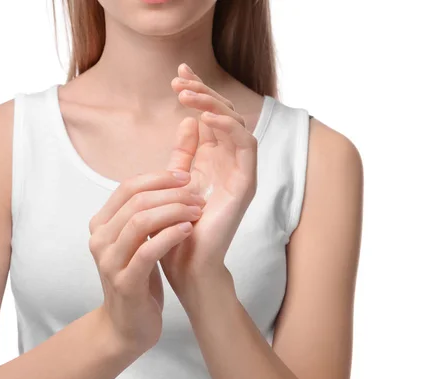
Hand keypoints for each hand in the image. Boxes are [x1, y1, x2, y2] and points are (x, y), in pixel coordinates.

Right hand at [88, 169, 205, 351]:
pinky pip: (148, 251)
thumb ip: (141, 214)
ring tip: (197, 211)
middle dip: (172, 194)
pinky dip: (171, 236)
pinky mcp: (124, 282)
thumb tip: (166, 182)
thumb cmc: (136, 279)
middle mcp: (99, 239)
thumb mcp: (135, 242)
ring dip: (174, 212)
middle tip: (198, 196)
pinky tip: (188, 230)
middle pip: (136, 201)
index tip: (185, 176)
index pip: (127, 187)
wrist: (127, 326)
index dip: (158, 177)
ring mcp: (109, 261)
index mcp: (100, 224)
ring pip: (141, 222)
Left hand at [158, 63, 258, 296]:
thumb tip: (187, 120)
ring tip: (187, 93)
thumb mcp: (174, 180)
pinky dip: (228, 127)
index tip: (176, 74)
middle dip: (203, 92)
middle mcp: (229, 162)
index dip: (197, 92)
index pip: (210, 116)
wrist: (184, 262)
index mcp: (213, 159)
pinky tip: (204, 116)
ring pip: (237, 124)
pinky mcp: (246, 184)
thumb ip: (183, 153)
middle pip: (224, 114)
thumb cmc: (175, 225)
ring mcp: (240, 172)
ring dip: (213, 104)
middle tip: (179, 79)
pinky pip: (245, 146)